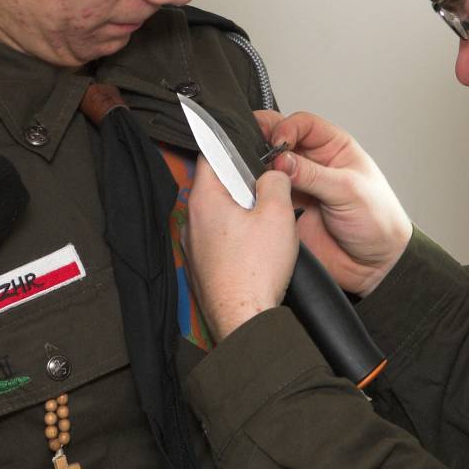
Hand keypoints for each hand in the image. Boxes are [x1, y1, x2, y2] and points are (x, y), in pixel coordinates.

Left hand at [185, 157, 298, 341]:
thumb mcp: (278, 213)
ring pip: (218, 216)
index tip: (249, 152)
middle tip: (266, 196)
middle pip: (216, 187)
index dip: (232, 149)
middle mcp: (191, 221)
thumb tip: (272, 175)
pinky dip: (235, 240)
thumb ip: (275, 181)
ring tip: (263, 228)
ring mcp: (193, 246)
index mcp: (203, 200)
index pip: (210, 156)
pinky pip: (217, 241)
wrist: (244, 319)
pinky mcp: (201, 267)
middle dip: (242, 187)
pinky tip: (254, 252)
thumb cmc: (256, 271)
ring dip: (239, 215)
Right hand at [257, 110, 411, 296]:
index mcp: (335, 148)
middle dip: (265, 142)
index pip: (303, 124)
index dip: (287, 128)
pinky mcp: (289, 210)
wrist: (375, 265)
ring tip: (260, 178)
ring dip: (261, 170)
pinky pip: (268, 196)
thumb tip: (281, 159)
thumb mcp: (349, 191)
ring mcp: (300, 186)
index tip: (279, 144)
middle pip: (281, 141)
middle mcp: (315, 163)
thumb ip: (313, 174)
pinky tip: (260, 197)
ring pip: (271, 168)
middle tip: (255, 150)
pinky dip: (260, 194)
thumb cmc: (379, 222)